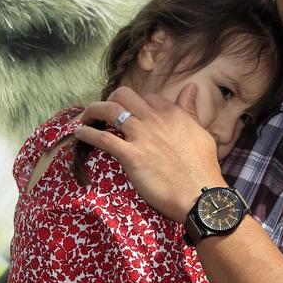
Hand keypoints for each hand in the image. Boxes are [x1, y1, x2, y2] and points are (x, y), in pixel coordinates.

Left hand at [74, 85, 223, 221]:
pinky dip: (87, 134)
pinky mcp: (131, 156)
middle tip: (105, 113)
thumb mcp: (201, 132)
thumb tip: (191, 88)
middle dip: (110, 100)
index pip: (148, 97)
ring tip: (85, 119)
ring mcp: (142, 136)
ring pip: (109, 110)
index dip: (138, 104)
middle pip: (124, 95)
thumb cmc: (203, 168)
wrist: (200, 194)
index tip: (133, 115)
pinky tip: (79, 134)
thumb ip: (190, 110)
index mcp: (173, 113)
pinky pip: (103, 138)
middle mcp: (155, 119)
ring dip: (93, 111)